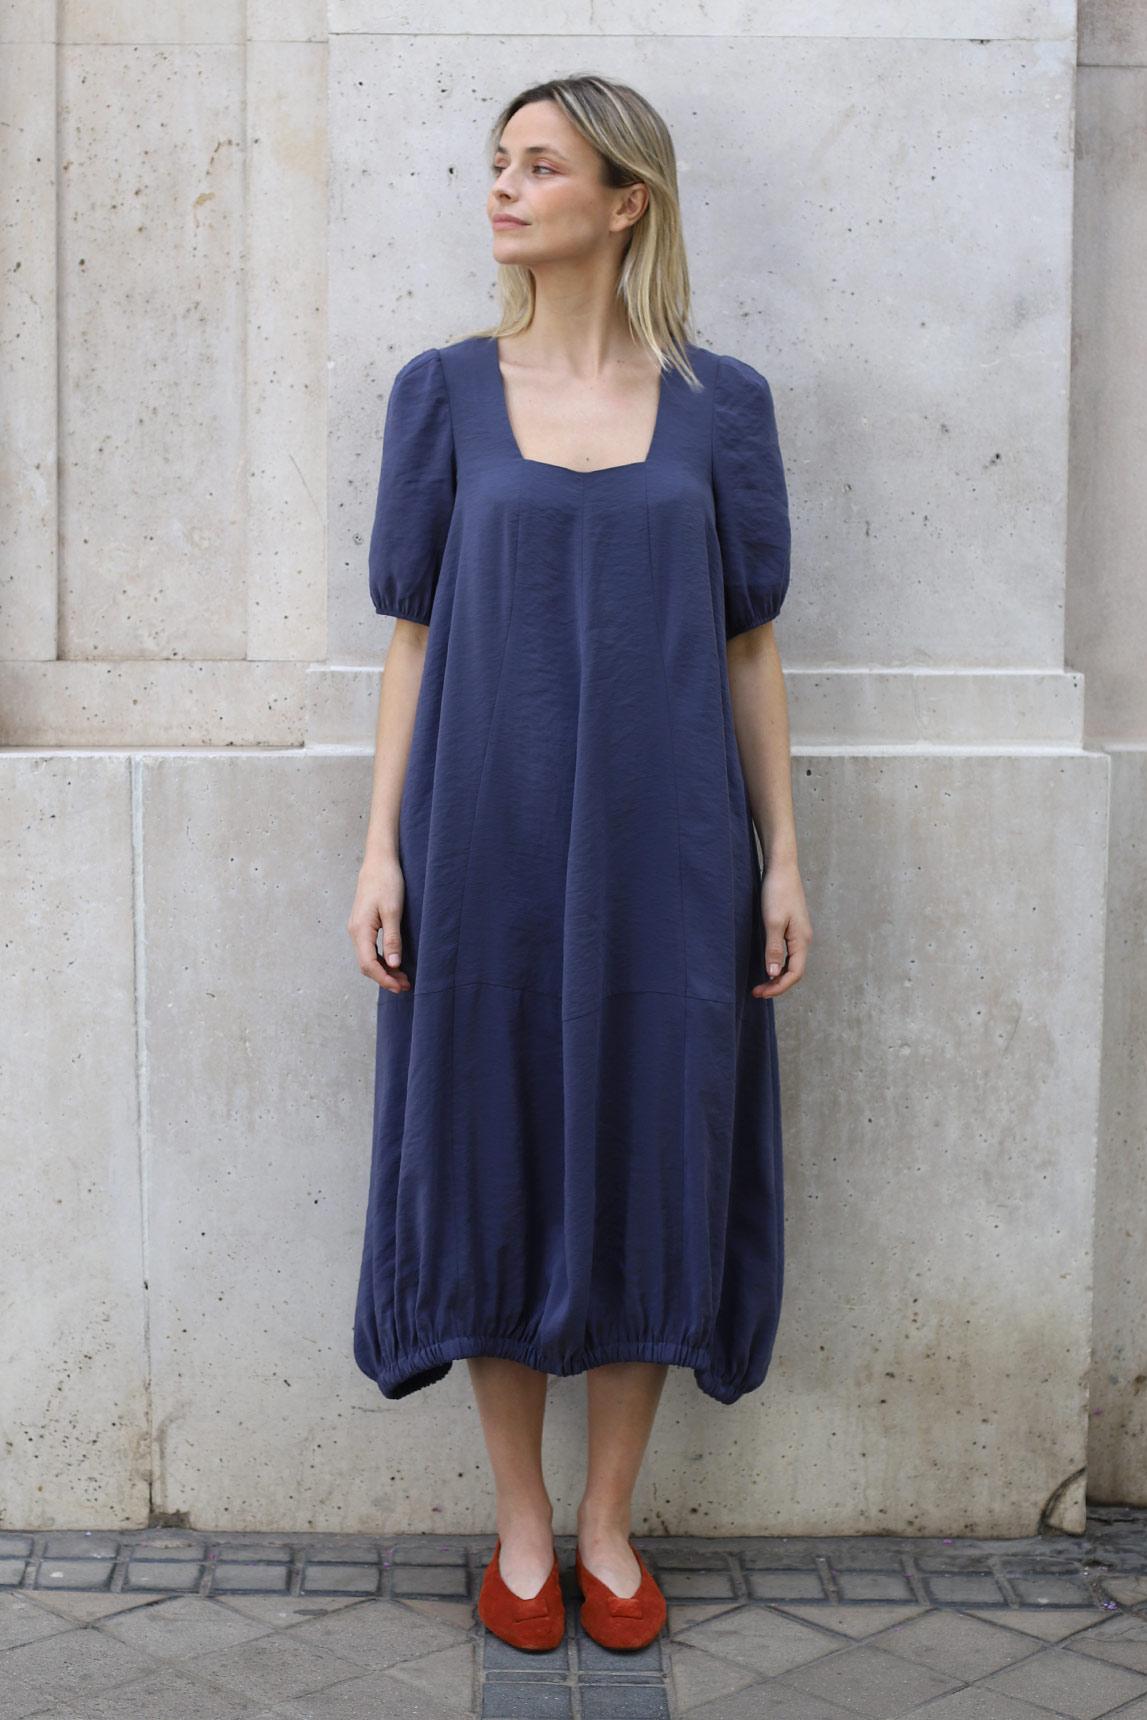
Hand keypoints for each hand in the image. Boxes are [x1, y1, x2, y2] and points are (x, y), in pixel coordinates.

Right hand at [348, 855, 412, 992]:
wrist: (379, 862)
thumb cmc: (387, 882)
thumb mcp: (393, 911)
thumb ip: (392, 938)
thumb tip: (393, 964)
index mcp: (360, 929)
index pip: (368, 964)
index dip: (384, 978)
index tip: (400, 986)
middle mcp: (354, 931)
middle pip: (366, 964)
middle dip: (385, 978)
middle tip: (405, 985)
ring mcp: (357, 928)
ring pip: (367, 958)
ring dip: (384, 970)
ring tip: (403, 978)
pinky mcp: (363, 925)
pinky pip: (369, 949)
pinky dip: (381, 959)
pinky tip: (393, 962)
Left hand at [752, 855, 810, 998]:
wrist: (782, 867)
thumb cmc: (777, 892)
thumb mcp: (773, 922)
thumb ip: (774, 949)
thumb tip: (774, 974)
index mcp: (802, 940)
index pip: (795, 974)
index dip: (779, 987)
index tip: (760, 993)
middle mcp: (804, 939)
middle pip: (794, 971)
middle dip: (777, 984)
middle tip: (757, 992)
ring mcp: (799, 933)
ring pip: (792, 963)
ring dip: (778, 976)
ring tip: (761, 983)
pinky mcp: (792, 926)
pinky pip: (789, 953)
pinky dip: (778, 963)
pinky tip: (767, 964)